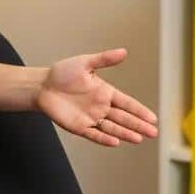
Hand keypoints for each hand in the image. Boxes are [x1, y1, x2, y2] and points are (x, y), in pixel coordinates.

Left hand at [35, 48, 158, 146]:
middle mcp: (101, 107)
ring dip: (126, 133)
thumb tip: (124, 51)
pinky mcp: (78, 127)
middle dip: (139, 125)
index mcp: (105, 92)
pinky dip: (104, 138)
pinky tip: (116, 141)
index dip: (140, 110)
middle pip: (124, 118)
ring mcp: (91, 118)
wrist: (42, 86)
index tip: (153, 118)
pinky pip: (94, 134)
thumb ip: (104, 59)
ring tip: (139, 139)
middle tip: (153, 133)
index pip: (127, 103)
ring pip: (112, 128)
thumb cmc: (62, 73)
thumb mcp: (85, 63)